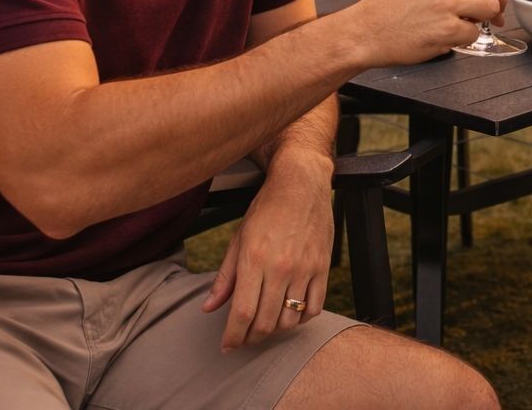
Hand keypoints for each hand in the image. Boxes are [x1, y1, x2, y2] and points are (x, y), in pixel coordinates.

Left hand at [201, 154, 333, 350]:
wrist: (301, 184)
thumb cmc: (266, 209)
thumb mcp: (238, 239)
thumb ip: (225, 277)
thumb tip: (209, 308)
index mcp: (254, 260)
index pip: (241, 313)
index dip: (233, 337)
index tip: (228, 346)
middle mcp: (280, 268)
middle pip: (265, 322)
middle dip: (251, 337)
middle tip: (244, 337)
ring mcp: (304, 269)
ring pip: (290, 319)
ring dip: (275, 330)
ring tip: (266, 324)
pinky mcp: (322, 268)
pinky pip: (314, 307)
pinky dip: (301, 318)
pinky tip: (290, 313)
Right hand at [349, 0, 510, 63]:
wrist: (366, 30)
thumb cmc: (392, 4)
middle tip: (495, 11)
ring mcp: (447, 2)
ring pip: (492, 7)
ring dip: (487, 19)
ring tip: (470, 22)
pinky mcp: (446, 29)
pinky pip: (475, 33)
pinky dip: (467, 38)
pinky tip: (450, 35)